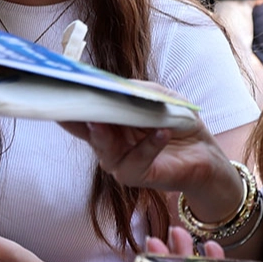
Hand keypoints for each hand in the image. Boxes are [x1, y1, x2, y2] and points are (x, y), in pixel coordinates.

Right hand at [62, 100, 244, 225]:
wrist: (204, 154)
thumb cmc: (178, 124)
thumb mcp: (161, 97)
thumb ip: (138, 91)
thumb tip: (116, 85)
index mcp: (110, 123)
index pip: (84, 114)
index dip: (69, 104)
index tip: (58, 90)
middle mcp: (110, 144)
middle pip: (89, 132)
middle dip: (80, 118)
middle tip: (76, 104)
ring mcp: (122, 162)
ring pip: (106, 151)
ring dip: (105, 135)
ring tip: (104, 122)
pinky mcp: (139, 176)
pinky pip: (137, 161)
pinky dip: (149, 145)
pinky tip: (161, 132)